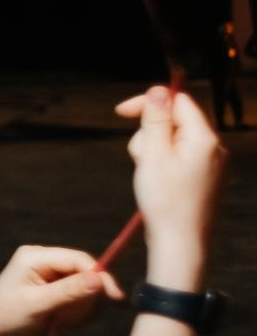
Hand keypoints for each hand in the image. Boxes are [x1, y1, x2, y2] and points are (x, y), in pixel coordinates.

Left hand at [0, 246, 121, 335]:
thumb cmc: (5, 318)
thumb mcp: (37, 304)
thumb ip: (69, 291)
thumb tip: (99, 279)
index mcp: (35, 256)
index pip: (79, 259)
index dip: (99, 276)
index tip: (115, 297)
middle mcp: (43, 260)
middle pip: (85, 273)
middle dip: (82, 298)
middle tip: (64, 318)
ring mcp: (48, 274)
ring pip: (84, 288)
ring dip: (77, 308)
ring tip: (57, 321)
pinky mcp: (52, 289)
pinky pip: (77, 298)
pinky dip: (73, 312)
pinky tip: (58, 321)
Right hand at [117, 86, 224, 289]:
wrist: (182, 245)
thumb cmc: (165, 203)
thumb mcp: (152, 156)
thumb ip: (155, 120)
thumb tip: (158, 90)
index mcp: (204, 138)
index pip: (178, 101)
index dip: (148, 102)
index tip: (120, 113)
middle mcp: (214, 148)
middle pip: (174, 122)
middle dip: (149, 134)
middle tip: (140, 160)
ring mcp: (212, 164)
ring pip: (174, 141)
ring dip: (154, 151)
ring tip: (148, 176)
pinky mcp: (205, 178)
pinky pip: (180, 159)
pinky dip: (163, 165)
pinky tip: (158, 185)